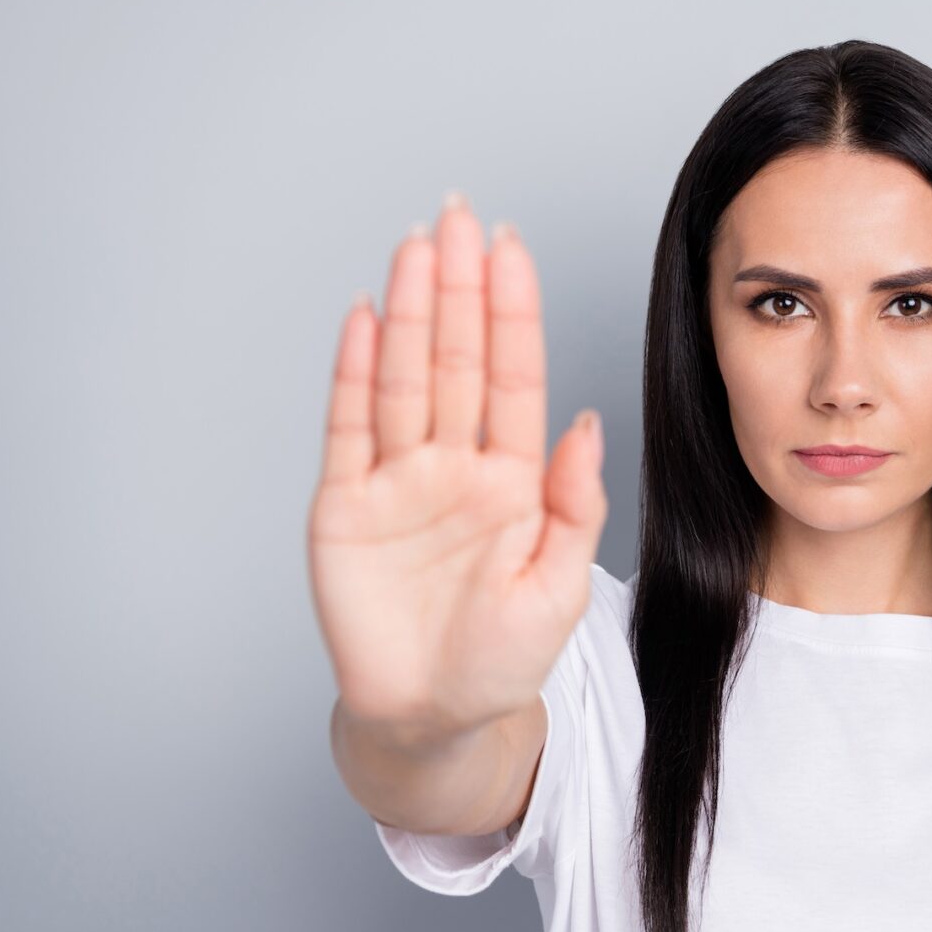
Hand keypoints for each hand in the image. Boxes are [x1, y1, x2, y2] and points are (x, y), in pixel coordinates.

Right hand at [306, 191, 607, 738]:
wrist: (435, 716)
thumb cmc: (503, 658)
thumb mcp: (559, 587)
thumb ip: (574, 505)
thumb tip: (587, 421)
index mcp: (514, 480)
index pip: (514, 377)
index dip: (512, 312)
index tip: (512, 248)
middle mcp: (455, 465)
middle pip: (455, 359)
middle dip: (458, 288)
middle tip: (459, 215)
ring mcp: (398, 481)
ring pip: (403, 377)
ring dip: (406, 311)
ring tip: (416, 246)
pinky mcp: (344, 506)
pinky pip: (348, 426)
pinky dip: (351, 371)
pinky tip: (361, 315)